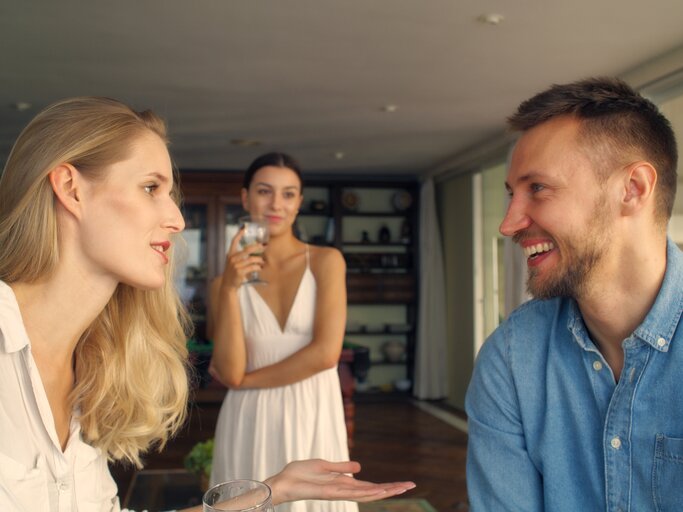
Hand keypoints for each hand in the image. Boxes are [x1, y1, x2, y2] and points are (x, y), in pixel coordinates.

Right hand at [222, 228, 264, 288]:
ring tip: (262, 262)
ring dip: (260, 260)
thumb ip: (240, 256)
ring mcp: (236, 265)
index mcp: (230, 254)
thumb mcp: (233, 262)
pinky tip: (260, 268)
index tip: (244, 228)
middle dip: (257, 247)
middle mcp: (232, 258)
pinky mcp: (240, 272)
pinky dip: (258, 267)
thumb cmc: (233, 272)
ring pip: (252, 259)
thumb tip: (254, 250)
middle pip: (247, 249)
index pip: (234, 241)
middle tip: (264, 246)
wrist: (228, 284)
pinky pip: (253, 267)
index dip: (239, 234)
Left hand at [264, 459, 415, 505]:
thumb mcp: (323, 465)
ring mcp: (339, 493)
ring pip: (367, 494)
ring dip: (385, 491)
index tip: (402, 483)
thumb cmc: (299, 474)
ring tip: (402, 488)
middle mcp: (344, 490)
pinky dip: (368, 491)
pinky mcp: (331, 492)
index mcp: (343, 483)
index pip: (369, 486)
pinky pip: (353, 492)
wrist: (283, 482)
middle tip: (411, 485)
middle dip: (392, 489)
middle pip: (373, 491)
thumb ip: (341, 466)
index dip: (385, 485)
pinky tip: (379, 490)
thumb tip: (359, 467)